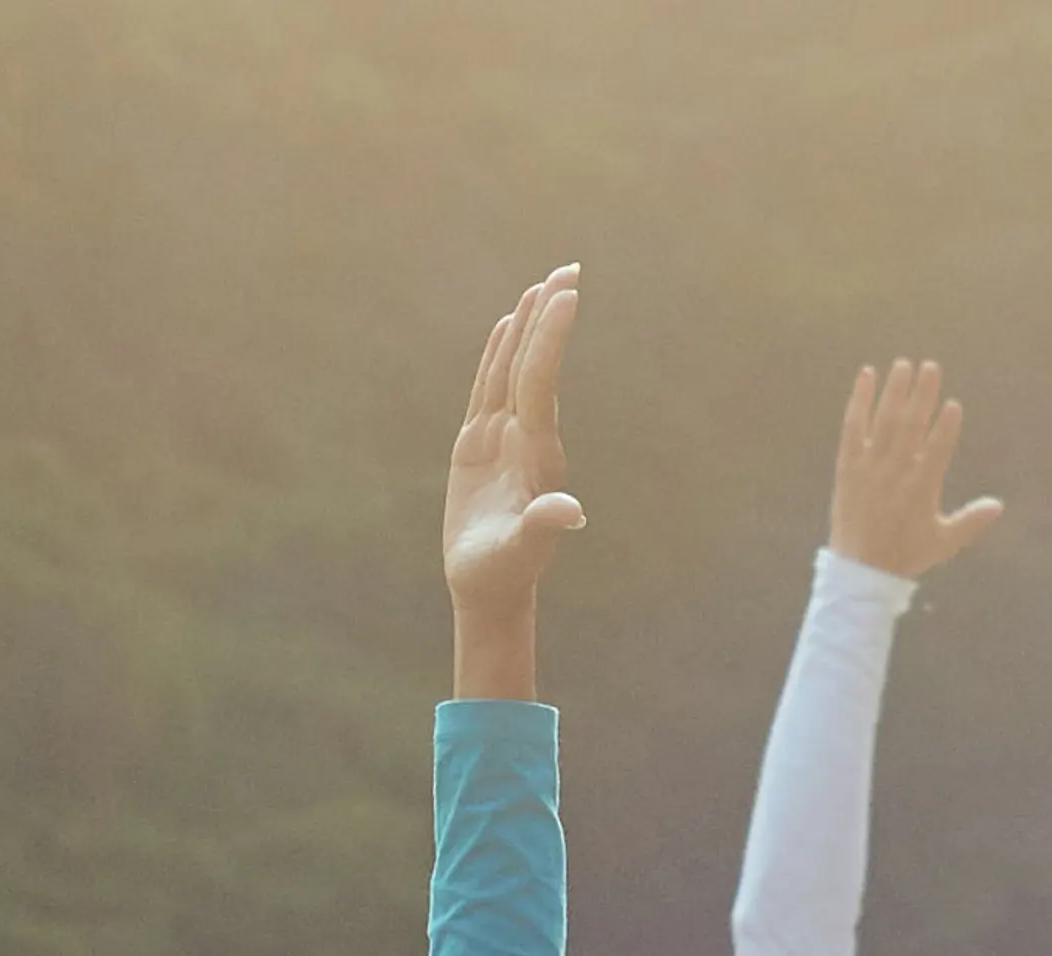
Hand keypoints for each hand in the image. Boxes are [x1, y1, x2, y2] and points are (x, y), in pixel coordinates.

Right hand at [443, 267, 584, 700]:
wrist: (489, 589)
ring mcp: (503, 438)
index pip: (542, 383)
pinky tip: (506, 327)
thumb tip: (571, 510)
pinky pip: (490, 386)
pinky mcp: (480, 444)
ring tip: (542, 285)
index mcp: (536, 454)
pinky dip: (498, 353)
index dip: (551, 337)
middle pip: (535, 365)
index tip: (567, 294)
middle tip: (569, 269)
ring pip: (515, 369)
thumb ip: (543, 527)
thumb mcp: (520, 552)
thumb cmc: (503, 574)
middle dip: (550, 318)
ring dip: (529, 327)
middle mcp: (525, 438)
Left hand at [828, 363, 1003, 581]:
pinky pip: (853, 426)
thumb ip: (971, 521)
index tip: (953, 405)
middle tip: (930, 367)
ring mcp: (870, 466)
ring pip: (884, 420)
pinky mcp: (849, 464)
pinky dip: (859, 400)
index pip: (937, 450)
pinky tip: (867, 376)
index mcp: (921, 490)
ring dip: (895, 390)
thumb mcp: (943, 542)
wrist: (861, 569)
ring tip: (904, 365)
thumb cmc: (905, 555)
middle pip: (911, 426)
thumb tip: (999, 506)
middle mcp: (895, 472)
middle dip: (922, 395)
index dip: (946, 427)